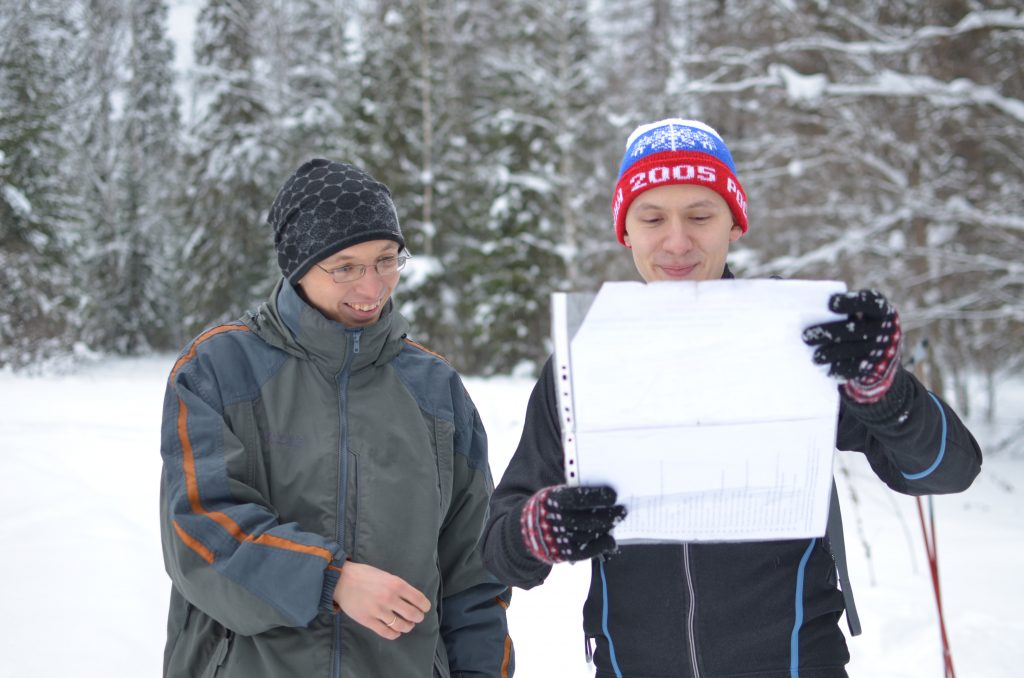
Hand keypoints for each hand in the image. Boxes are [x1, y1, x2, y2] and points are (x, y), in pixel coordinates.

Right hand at [332, 561, 430, 639]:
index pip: (419, 599)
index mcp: (396, 584)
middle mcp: (390, 598)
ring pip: (401, 626)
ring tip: (406, 625)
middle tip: (416, 618)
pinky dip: (395, 634)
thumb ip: (398, 587)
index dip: (425, 606)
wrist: (341, 580)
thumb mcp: (386, 575)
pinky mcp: (368, 621)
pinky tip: (395, 631)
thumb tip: (411, 599)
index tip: (424, 608)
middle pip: (413, 615)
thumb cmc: (364, 575)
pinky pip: (387, 633)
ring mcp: (379, 611)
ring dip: (407, 627)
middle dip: (417, 618)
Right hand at [519, 485, 626, 563]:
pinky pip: (585, 551)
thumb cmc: (549, 507)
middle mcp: (554, 521)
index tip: (612, 495)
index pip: (577, 498)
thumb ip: (574, 492)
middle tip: (622, 510)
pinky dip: (600, 546)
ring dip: (605, 528)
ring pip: (587, 534)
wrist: (526, 531)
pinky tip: (610, 540)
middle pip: (586, 519)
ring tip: (616, 520)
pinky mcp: (563, 553)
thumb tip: (602, 490)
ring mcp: (558, 539)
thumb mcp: (553, 494)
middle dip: (607, 515)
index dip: (595, 497)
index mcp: (551, 501)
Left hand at [802, 289, 901, 403]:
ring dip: (833, 353)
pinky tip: (826, 370)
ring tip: (813, 357)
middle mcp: (882, 325)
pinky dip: (842, 369)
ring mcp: (880, 347)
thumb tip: (775, 280)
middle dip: (831, 333)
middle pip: (857, 329)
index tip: (830, 304)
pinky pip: (858, 368)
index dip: (851, 302)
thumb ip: (811, 296)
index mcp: (876, 306)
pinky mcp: (874, 366)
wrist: (873, 350)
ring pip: (857, 350)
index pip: (868, 301)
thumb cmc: (845, 319)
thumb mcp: (839, 307)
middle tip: (805, 336)